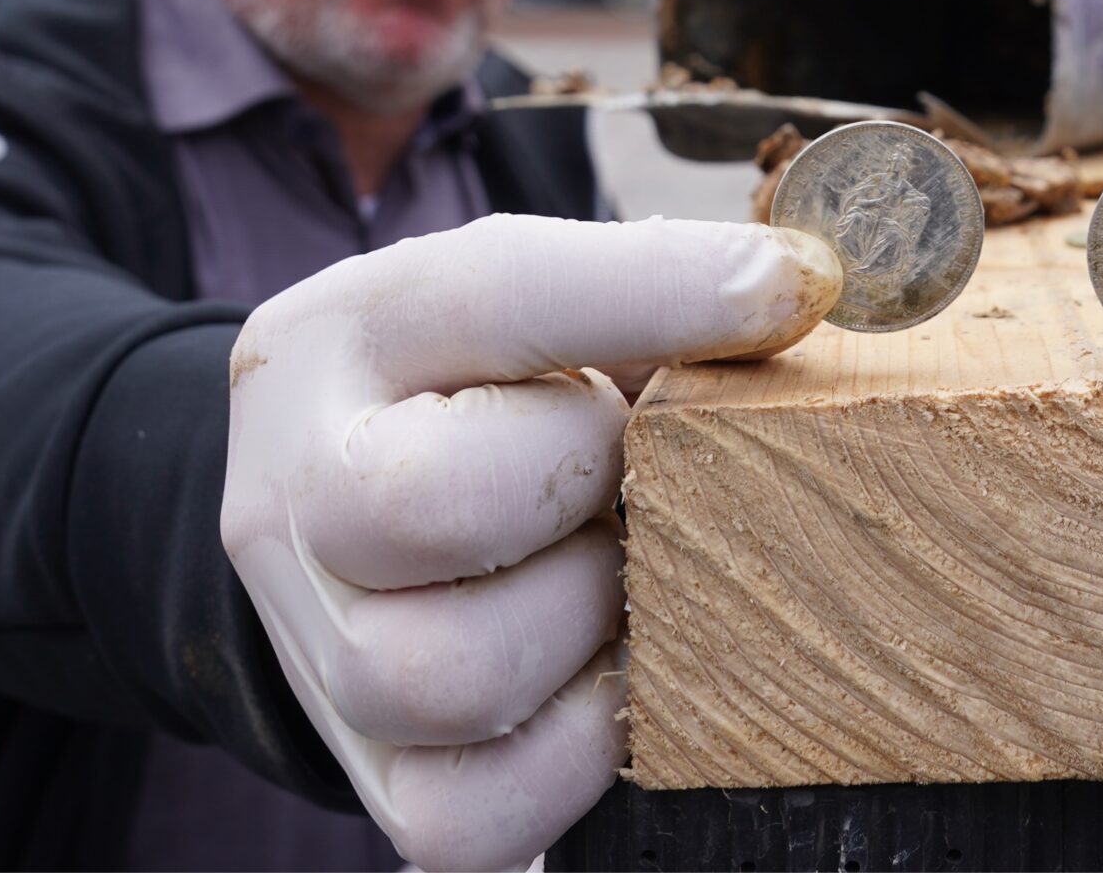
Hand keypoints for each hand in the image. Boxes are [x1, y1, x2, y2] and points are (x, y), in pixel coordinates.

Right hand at [222, 213, 840, 870]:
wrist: (340, 500)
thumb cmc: (487, 384)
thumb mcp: (541, 301)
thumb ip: (653, 290)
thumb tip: (806, 291)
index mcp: (353, 334)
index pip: (497, 292)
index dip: (661, 290)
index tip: (798, 286)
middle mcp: (296, 490)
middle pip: (428, 503)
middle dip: (584, 481)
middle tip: (637, 468)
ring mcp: (315, 648)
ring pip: (448, 675)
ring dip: (585, 622)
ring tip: (626, 571)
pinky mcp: (371, 777)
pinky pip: (473, 815)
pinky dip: (576, 754)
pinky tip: (613, 674)